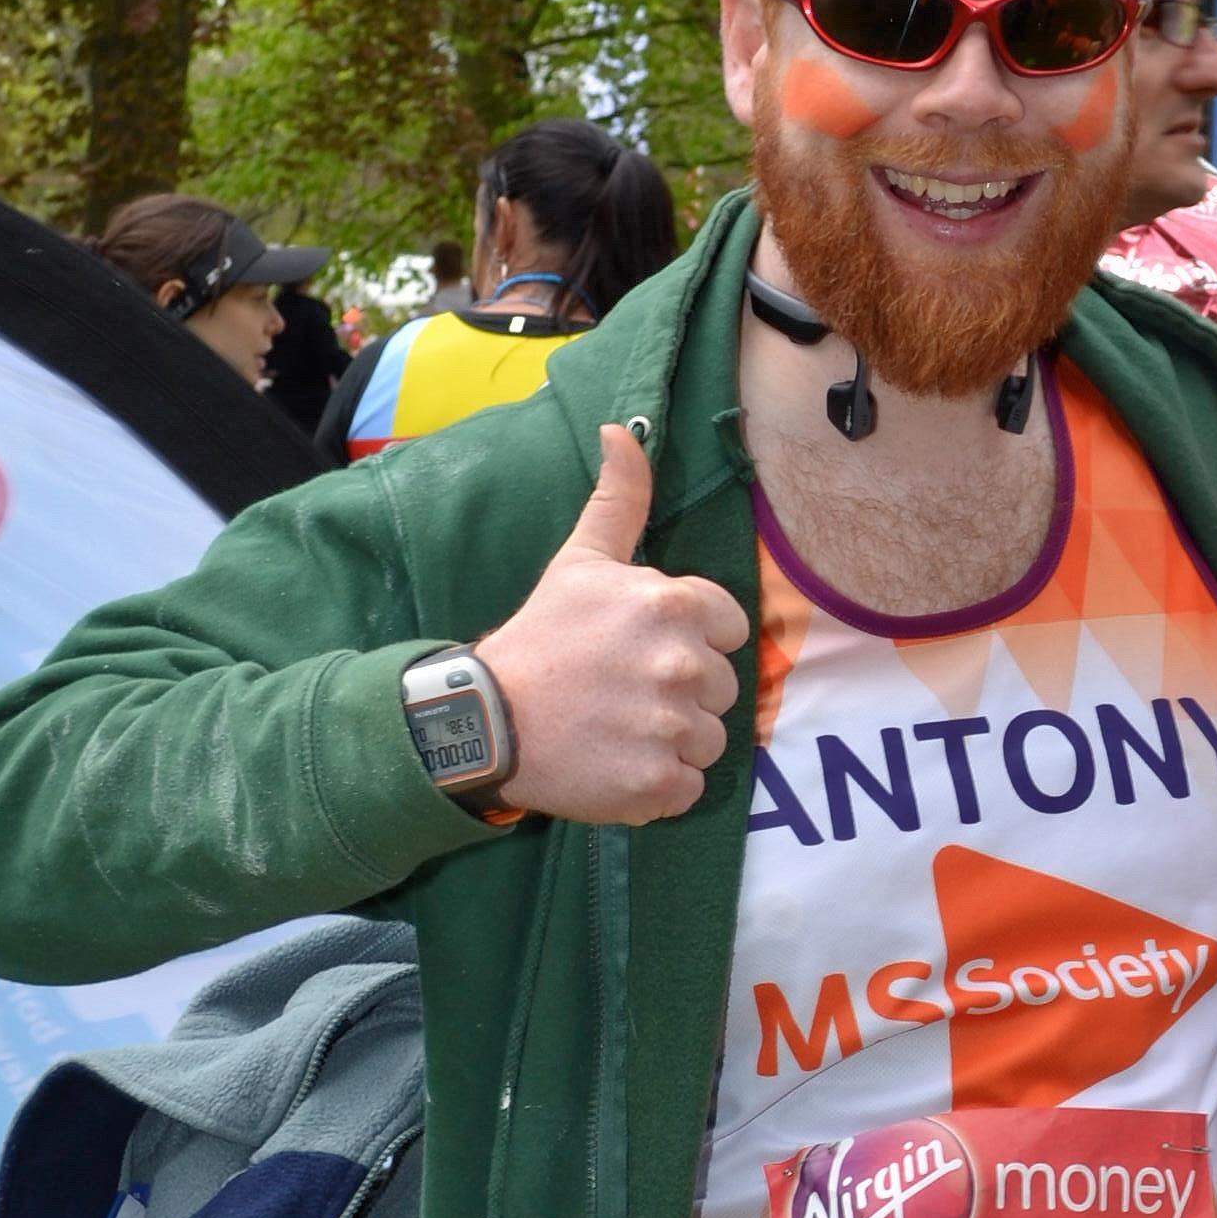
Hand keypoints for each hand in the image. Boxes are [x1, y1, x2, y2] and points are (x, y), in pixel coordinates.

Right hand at [473, 422, 745, 827]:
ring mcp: (671, 727)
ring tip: (620, 728)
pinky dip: (660, 785)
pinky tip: (618, 763)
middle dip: (683, 692)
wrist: (487, 719)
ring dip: (673, 740)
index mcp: (672, 604)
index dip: (693, 639)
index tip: (645, 650)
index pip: (729, 627)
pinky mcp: (659, 784)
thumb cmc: (541, 636)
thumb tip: (622, 430)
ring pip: (710, 739)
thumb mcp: (581, 560)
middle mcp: (680, 663)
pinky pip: (690, 787)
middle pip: (722, 687)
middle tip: (624, 692)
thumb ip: (618, 499)